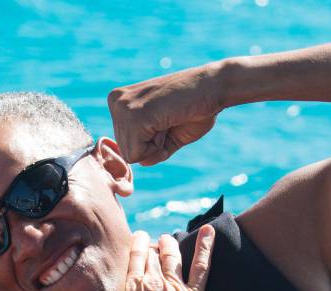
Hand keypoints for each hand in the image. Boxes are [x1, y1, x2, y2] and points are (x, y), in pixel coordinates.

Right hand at [36, 226, 214, 290]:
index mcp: (130, 289)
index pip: (133, 257)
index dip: (135, 246)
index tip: (135, 239)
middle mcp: (152, 283)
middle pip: (151, 254)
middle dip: (150, 245)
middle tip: (150, 239)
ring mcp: (174, 288)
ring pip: (172, 257)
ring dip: (169, 245)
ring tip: (167, 240)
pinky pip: (201, 267)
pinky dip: (206, 248)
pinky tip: (209, 231)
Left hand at [108, 62, 223, 165]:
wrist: (214, 87)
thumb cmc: (195, 109)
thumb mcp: (168, 135)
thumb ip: (150, 150)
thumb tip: (140, 162)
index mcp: (121, 102)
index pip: (125, 144)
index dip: (151, 143)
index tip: (167, 120)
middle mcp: (116, 101)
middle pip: (126, 150)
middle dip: (152, 144)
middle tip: (170, 119)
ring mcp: (122, 106)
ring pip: (131, 153)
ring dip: (156, 143)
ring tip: (169, 118)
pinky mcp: (133, 114)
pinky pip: (137, 154)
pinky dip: (158, 146)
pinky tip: (168, 120)